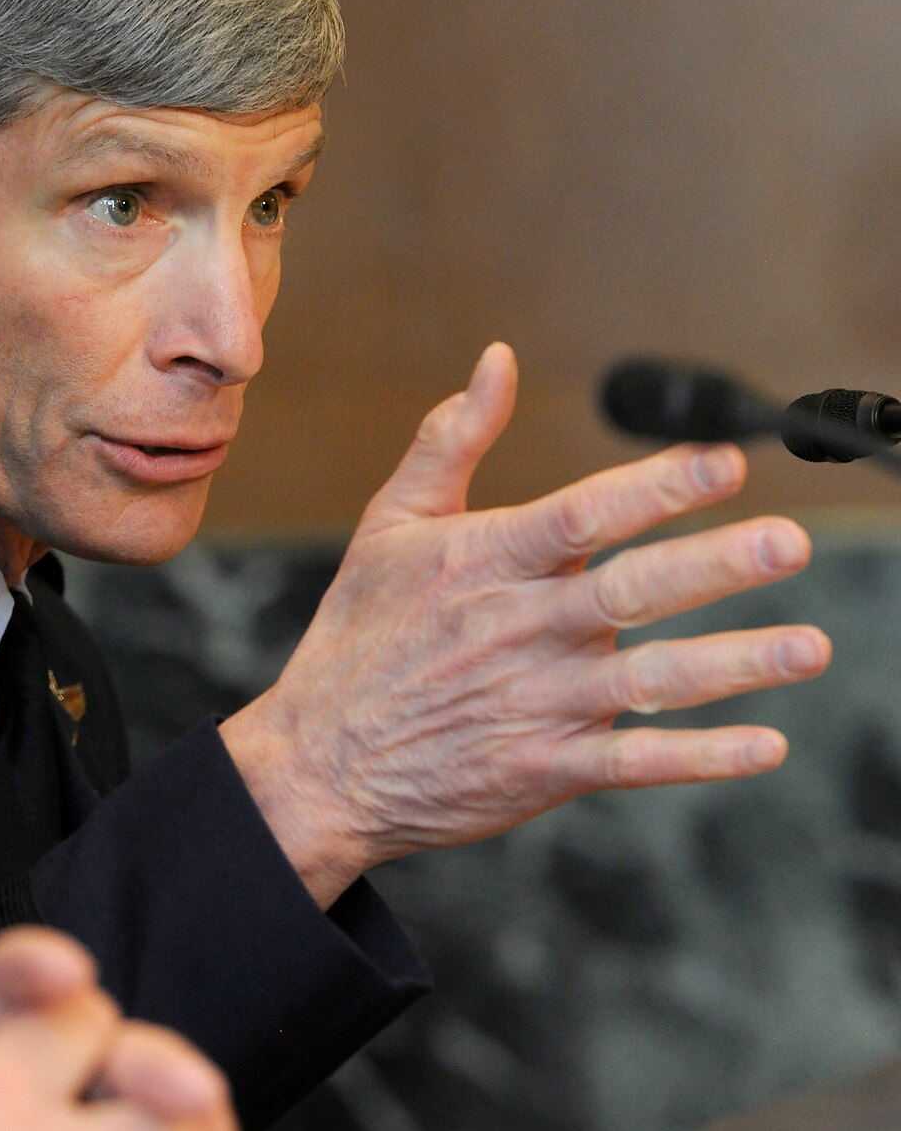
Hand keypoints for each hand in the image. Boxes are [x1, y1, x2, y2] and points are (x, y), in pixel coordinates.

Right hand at [221, 343, 829, 908]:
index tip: (725, 461)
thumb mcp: (391, 524)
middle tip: (789, 542)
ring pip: (650, 681)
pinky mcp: (546, 769)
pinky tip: (763, 744)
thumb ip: (451, 440)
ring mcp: (536, 702)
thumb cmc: (361, 634)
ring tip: (808, 645)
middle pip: (630, 590)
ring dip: (733, 662)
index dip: (654, 486)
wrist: (322, 761)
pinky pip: (637, 762)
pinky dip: (702, 756)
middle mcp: (519, 628)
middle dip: (715, 565)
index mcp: (484, 561)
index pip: (582, 514)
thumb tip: (497, 361)